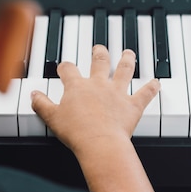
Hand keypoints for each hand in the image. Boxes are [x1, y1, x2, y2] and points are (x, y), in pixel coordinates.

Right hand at [31, 45, 159, 154]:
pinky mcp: (132, 106)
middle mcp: (98, 84)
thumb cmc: (75, 131)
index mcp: (77, 86)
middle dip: (99, 53)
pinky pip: (145, 93)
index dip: (65, 67)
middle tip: (99, 49)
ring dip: (127, 60)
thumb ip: (41, 104)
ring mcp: (117, 93)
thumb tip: (33, 95)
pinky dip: (152, 88)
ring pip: (124, 70)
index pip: (68, 69)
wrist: (98, 142)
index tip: (64, 67)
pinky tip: (157, 82)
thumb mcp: (51, 117)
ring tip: (129, 53)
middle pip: (99, 62)